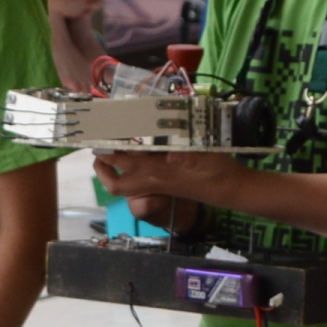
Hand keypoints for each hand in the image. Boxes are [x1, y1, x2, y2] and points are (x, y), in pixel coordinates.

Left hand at [93, 149, 234, 210]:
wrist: (231, 189)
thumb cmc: (219, 171)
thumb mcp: (208, 159)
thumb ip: (190, 157)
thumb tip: (173, 155)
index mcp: (159, 173)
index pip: (125, 162)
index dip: (107, 151)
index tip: (95, 136)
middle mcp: (154, 181)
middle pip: (117, 184)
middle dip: (103, 169)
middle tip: (98, 148)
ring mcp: (159, 184)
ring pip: (126, 185)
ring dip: (114, 171)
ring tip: (111, 150)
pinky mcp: (165, 183)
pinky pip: (138, 181)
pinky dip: (130, 169)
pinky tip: (137, 150)